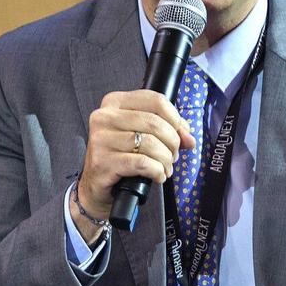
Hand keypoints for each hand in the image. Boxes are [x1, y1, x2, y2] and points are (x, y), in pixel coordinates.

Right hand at [78, 89, 196, 218]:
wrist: (97, 185)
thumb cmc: (121, 157)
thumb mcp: (143, 137)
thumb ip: (168, 131)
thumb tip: (189, 138)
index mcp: (115, 103)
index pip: (155, 101)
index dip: (175, 119)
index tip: (180, 134)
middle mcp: (105, 117)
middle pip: (155, 123)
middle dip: (172, 142)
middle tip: (173, 156)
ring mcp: (101, 139)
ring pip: (150, 143)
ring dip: (165, 160)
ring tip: (165, 168)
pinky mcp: (102, 161)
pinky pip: (141, 163)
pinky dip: (156, 171)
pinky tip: (157, 176)